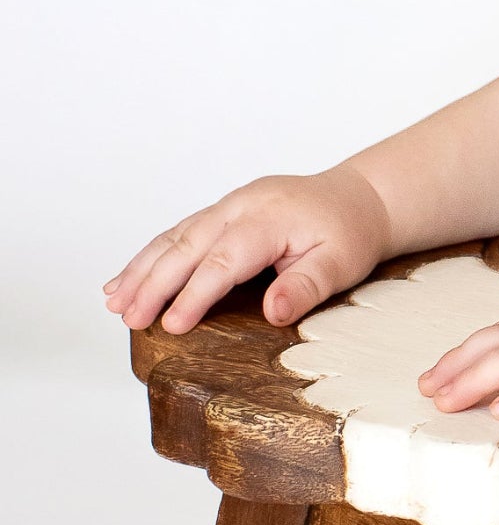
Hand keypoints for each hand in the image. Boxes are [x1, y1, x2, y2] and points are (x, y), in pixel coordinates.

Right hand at [102, 165, 391, 334]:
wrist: (359, 198)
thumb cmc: (351, 232)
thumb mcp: (343, 263)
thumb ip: (307, 286)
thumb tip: (274, 311)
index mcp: (270, 219)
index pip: (223, 261)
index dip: (194, 294)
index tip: (171, 325)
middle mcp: (243, 206)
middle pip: (188, 245)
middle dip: (153, 283)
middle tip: (128, 318)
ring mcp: (230, 205)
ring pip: (176, 235)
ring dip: (142, 268)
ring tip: (114, 301)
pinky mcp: (224, 210)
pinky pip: (181, 231)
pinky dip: (152, 255)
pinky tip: (128, 277)